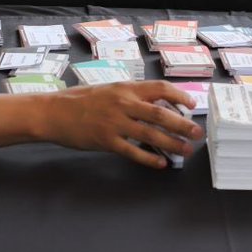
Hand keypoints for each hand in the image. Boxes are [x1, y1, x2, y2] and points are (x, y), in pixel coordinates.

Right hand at [36, 81, 202, 168]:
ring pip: (151, 134)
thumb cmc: (81, 100)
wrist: (54, 112)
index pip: (160, 88)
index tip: (192, 105)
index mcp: (126, 88)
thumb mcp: (109, 89)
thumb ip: (130, 96)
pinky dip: (149, 159)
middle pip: (161, 114)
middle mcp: (124, 104)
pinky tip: (161, 163)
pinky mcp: (107, 141)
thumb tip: (155, 104)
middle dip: (183, 124)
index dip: (179, 95)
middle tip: (197, 133)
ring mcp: (115, 123)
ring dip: (172, 143)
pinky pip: (133, 152)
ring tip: (185, 150)